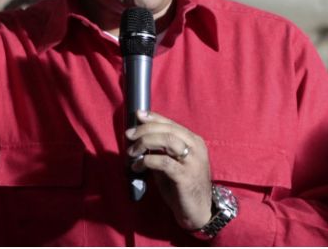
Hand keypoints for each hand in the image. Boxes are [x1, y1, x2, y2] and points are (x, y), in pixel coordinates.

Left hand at [126, 110, 211, 229]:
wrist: (198, 211)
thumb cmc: (182, 186)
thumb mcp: (173, 163)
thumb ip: (162, 149)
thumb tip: (140, 138)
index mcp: (195, 141)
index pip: (171, 124)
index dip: (154, 117)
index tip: (138, 115)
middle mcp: (196, 148)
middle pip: (168, 130)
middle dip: (145, 130)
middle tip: (129, 135)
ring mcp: (193, 162)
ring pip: (168, 141)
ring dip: (145, 142)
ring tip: (132, 152)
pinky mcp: (185, 176)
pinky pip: (164, 162)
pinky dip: (147, 161)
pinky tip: (138, 166)